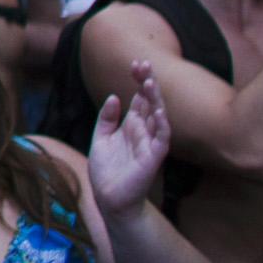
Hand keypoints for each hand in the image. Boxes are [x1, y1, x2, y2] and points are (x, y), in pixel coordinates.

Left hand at [86, 63, 173, 214]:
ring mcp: (150, 143)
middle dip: (147, 83)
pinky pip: (162, 137)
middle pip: (149, 102)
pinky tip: (157, 109)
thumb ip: (106, 119)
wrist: (109, 198)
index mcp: (131, 126)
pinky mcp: (154, 157)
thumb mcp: (100, 139)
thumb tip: (115, 97)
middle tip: (144, 64)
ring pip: (158, 115)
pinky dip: (161, 123)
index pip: (139, 98)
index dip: (139, 81)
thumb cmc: (107, 171)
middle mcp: (143, 131)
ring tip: (149, 81)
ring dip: (155, 98)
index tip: (135, 64)